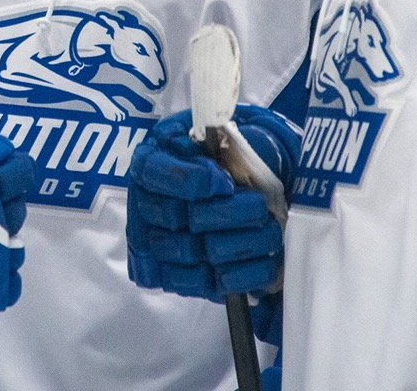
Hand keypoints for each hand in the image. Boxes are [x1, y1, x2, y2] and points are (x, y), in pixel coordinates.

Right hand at [126, 106, 297, 299]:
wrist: (249, 180)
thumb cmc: (236, 153)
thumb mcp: (233, 131)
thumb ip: (233, 140)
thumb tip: (239, 161)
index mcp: (152, 159)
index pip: (154, 172)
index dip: (187, 180)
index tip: (225, 182)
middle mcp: (146, 203)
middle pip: (172, 217)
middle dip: (224, 214)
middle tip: (259, 207)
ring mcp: (158, 243)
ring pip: (187, 253)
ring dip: (236, 245)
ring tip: (269, 232)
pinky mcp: (178, 276)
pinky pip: (199, 285)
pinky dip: (237, 276)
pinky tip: (264, 261)